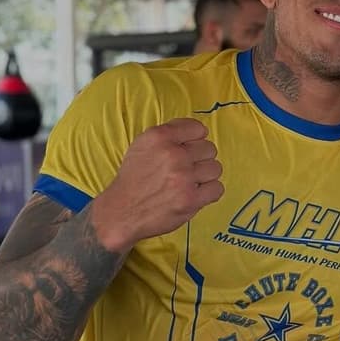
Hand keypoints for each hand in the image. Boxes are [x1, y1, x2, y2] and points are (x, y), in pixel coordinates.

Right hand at [92, 118, 223, 250]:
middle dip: (200, 159)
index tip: (189, 149)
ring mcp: (183, 177)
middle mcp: (173, 154)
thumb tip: (200, 132)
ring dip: (205, 177)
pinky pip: (217, 188)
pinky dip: (209, 193)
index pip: (198, 128)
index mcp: (160, 137)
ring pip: (215, 168)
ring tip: (190, 182)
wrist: (122, 212)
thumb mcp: (143, 145)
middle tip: (186, 169)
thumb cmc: (134, 179)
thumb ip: (170, 135)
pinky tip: (195, 194)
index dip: (195, 140)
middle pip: (210, 149)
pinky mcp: (191, 199)